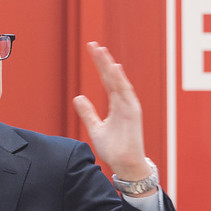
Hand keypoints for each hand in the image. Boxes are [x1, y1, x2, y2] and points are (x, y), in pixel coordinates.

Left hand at [72, 41, 151, 181]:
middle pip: (112, 77)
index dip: (100, 65)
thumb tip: (78, 97)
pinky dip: (121, 81)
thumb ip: (88, 113)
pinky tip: (115, 69)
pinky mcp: (132, 114)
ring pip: (118, 82)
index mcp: (116, 105)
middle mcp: (123, 103)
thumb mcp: (96, 129)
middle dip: (103, 61)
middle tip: (94, 45)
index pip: (107, 80)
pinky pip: (126, 95)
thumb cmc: (114, 149)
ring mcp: (129, 107)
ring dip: (110, 67)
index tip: (93, 50)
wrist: (125, 165)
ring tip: (102, 52)